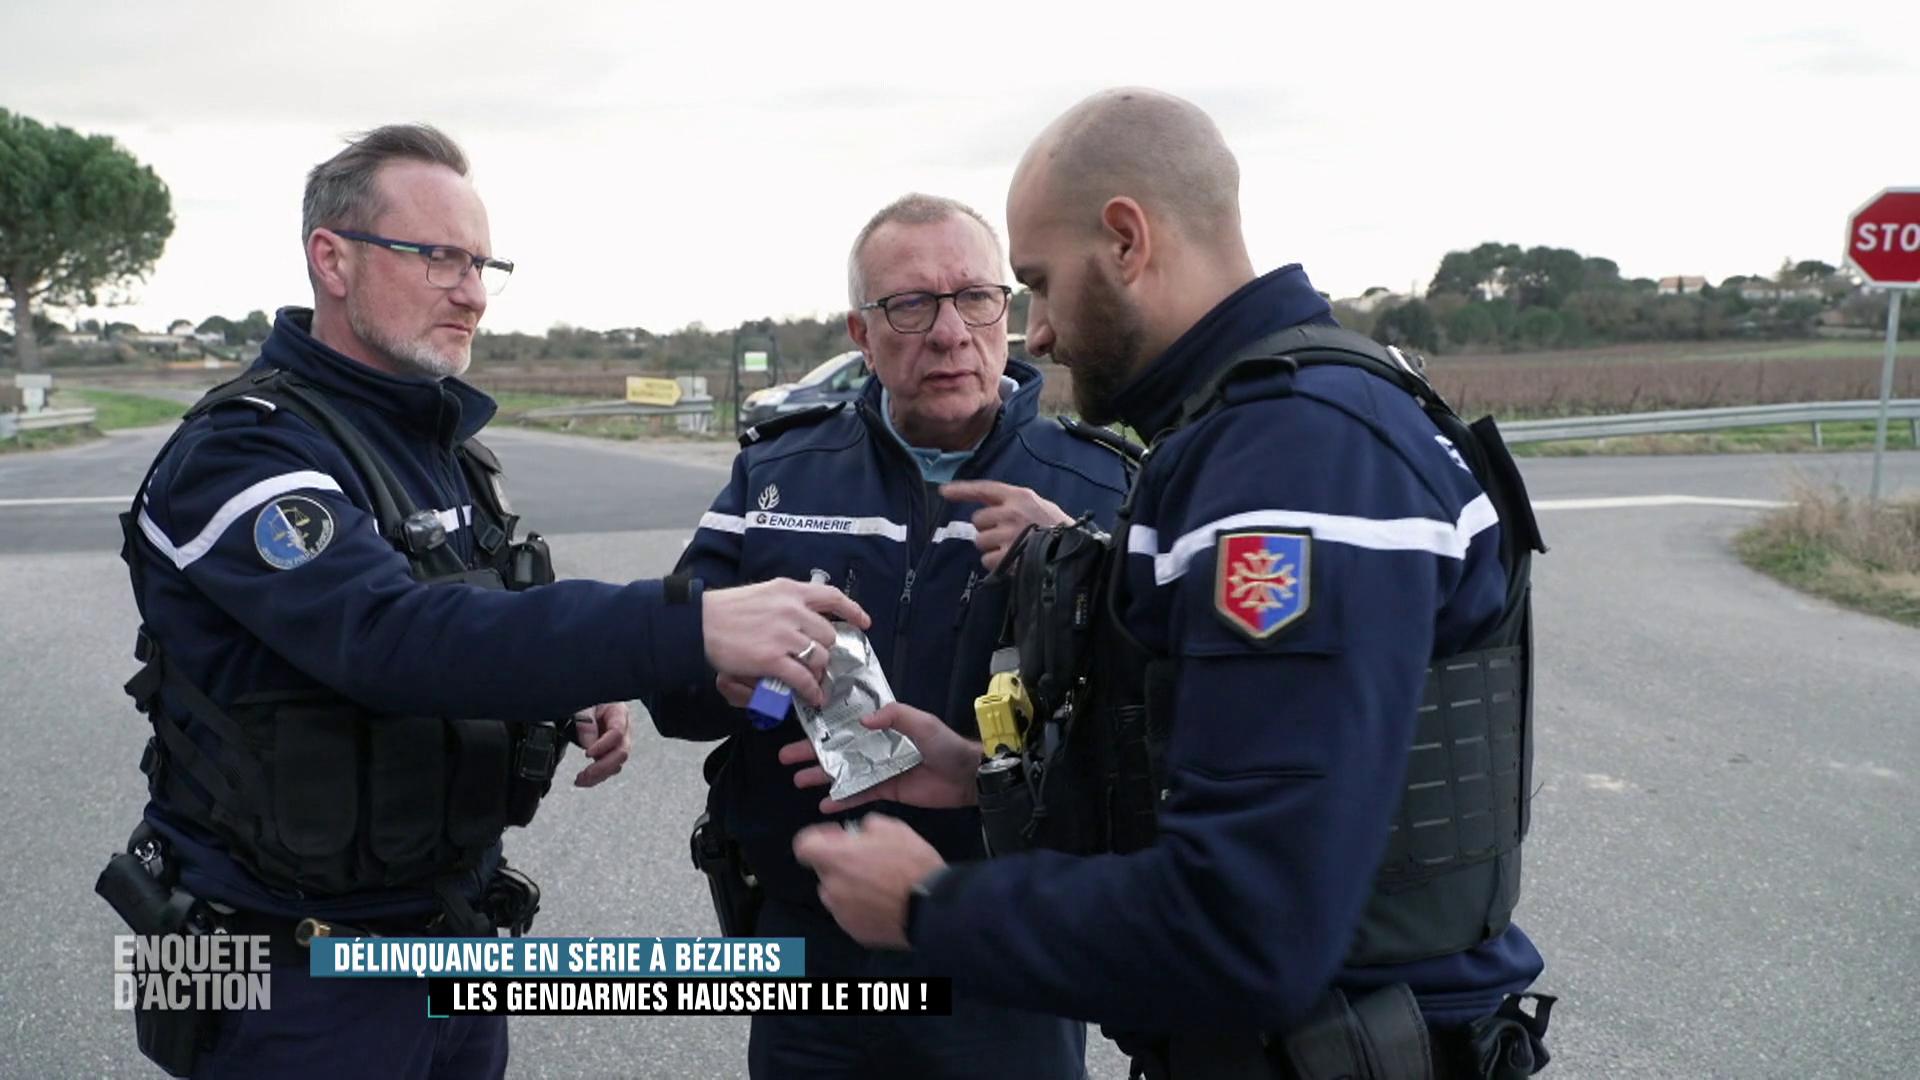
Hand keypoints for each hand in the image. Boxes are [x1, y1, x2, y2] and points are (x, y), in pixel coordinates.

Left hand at [569, 701, 631, 787]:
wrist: (588, 697)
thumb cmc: (587, 697)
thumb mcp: (583, 704)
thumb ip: (586, 721)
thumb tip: (588, 744)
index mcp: (619, 712)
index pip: (618, 733)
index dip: (603, 746)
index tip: (587, 753)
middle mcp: (623, 728)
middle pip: (622, 752)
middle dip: (603, 767)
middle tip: (584, 774)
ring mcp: (619, 742)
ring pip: (617, 764)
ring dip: (599, 775)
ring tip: (580, 780)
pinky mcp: (610, 751)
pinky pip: (609, 767)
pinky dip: (597, 776)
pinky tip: (583, 779)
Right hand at [702, 579, 869, 705]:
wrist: (699, 623)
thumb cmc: (724, 610)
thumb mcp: (762, 595)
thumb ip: (785, 605)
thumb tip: (804, 624)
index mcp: (789, 590)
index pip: (831, 596)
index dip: (852, 610)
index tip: (864, 622)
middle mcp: (792, 610)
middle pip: (828, 635)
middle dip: (825, 652)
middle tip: (818, 663)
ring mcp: (784, 635)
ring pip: (819, 657)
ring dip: (818, 672)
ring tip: (813, 682)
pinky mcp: (773, 659)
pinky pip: (803, 679)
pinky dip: (811, 691)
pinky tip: (812, 697)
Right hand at [777, 703, 980, 811]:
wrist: (967, 776)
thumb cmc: (947, 744)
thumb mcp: (922, 722)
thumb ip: (894, 716)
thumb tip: (863, 720)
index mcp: (884, 726)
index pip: (848, 723)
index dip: (825, 725)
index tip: (802, 726)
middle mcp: (877, 746)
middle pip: (838, 748)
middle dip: (812, 752)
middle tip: (786, 757)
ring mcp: (880, 769)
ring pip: (843, 772)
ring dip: (821, 776)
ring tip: (798, 780)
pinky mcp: (887, 790)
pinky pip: (859, 794)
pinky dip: (842, 799)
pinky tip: (824, 804)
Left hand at [792, 815, 944, 949]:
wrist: (931, 908)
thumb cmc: (911, 865)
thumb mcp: (893, 828)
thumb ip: (865, 826)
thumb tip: (856, 834)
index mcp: (836, 858)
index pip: (803, 846)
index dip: (818, 838)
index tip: (837, 837)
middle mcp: (832, 887)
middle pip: (824, 870)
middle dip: (840, 863)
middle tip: (868, 861)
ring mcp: (841, 913)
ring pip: (836, 893)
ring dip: (849, 886)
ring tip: (878, 885)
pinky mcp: (854, 932)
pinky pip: (850, 914)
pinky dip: (860, 907)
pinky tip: (883, 903)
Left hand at [940, 480, 1072, 572]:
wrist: (1074, 550)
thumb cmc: (1057, 528)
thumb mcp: (1038, 505)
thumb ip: (1013, 504)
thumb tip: (986, 509)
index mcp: (1019, 496)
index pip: (984, 489)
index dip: (962, 490)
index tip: (944, 492)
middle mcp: (1011, 512)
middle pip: (977, 520)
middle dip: (987, 529)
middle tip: (1006, 535)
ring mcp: (1009, 534)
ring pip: (979, 541)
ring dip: (991, 547)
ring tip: (1012, 549)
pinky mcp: (1009, 556)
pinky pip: (987, 560)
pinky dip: (996, 563)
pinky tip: (1012, 561)